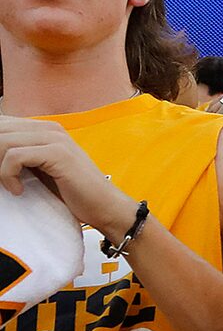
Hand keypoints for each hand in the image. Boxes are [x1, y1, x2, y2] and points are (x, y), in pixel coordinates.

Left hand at [0, 116, 129, 231]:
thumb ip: (19, 155)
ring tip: (9, 185)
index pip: (2, 124)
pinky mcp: (58, 153)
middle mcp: (50, 128)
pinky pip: (15, 156)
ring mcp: (56, 138)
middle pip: (0, 129)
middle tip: (1, 179)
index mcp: (44, 128)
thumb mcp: (39, 169)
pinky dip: (8, 175)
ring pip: (3, 141)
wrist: (105, 207)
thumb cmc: (73, 193)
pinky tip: (18, 190)